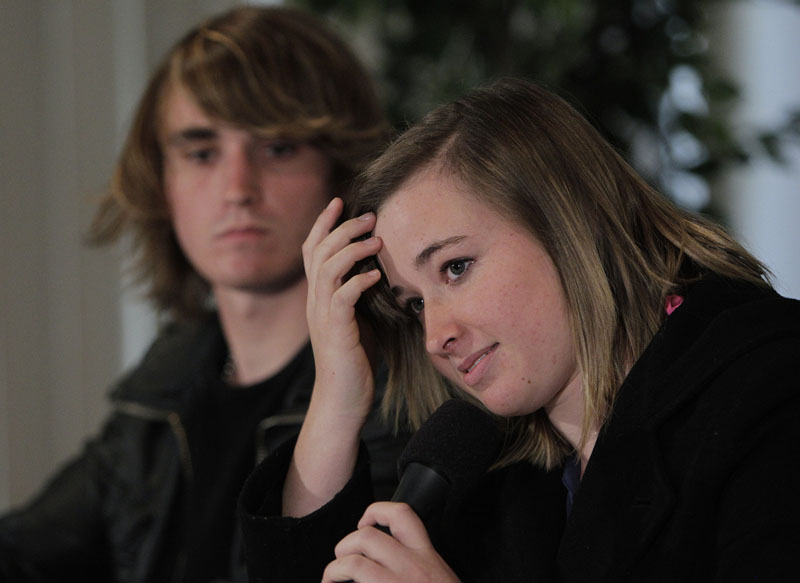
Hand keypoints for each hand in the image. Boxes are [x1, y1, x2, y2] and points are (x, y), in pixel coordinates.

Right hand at [302, 197, 382, 421]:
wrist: (343, 399)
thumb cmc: (355, 359)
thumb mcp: (358, 317)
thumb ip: (360, 293)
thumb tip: (379, 268)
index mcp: (318, 296)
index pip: (312, 250)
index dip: (323, 224)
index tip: (339, 201)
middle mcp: (315, 302)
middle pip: (318, 252)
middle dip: (342, 228)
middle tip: (369, 215)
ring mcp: (323, 317)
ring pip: (327, 269)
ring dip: (352, 250)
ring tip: (377, 239)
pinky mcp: (336, 333)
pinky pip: (342, 298)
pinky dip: (358, 282)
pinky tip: (376, 275)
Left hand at [322, 502, 459, 582]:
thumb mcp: (438, 578)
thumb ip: (417, 565)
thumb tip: (385, 559)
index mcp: (427, 558)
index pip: (402, 516)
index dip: (376, 511)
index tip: (363, 523)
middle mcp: (412, 568)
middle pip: (367, 536)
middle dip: (345, 545)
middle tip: (342, 559)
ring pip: (353, 561)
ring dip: (334, 569)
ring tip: (332, 578)